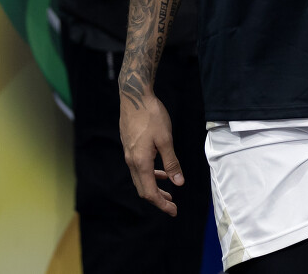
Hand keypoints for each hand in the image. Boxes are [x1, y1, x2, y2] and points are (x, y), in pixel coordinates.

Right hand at [119, 90, 181, 215]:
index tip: (173, 211)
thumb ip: (172, 163)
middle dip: (158, 199)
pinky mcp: (130, 147)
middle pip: (143, 189)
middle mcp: (132, 161)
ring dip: (154, 188)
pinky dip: (150, 175)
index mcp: (140, 162)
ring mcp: (129, 154)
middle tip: (172, 206)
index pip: (149, 192)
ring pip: (140, 179)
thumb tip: (178, 183)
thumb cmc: (151, 116)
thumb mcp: (166, 140)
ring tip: (168, 191)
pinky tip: (160, 172)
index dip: (161, 204)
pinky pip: (138, 168)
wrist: (134, 96)